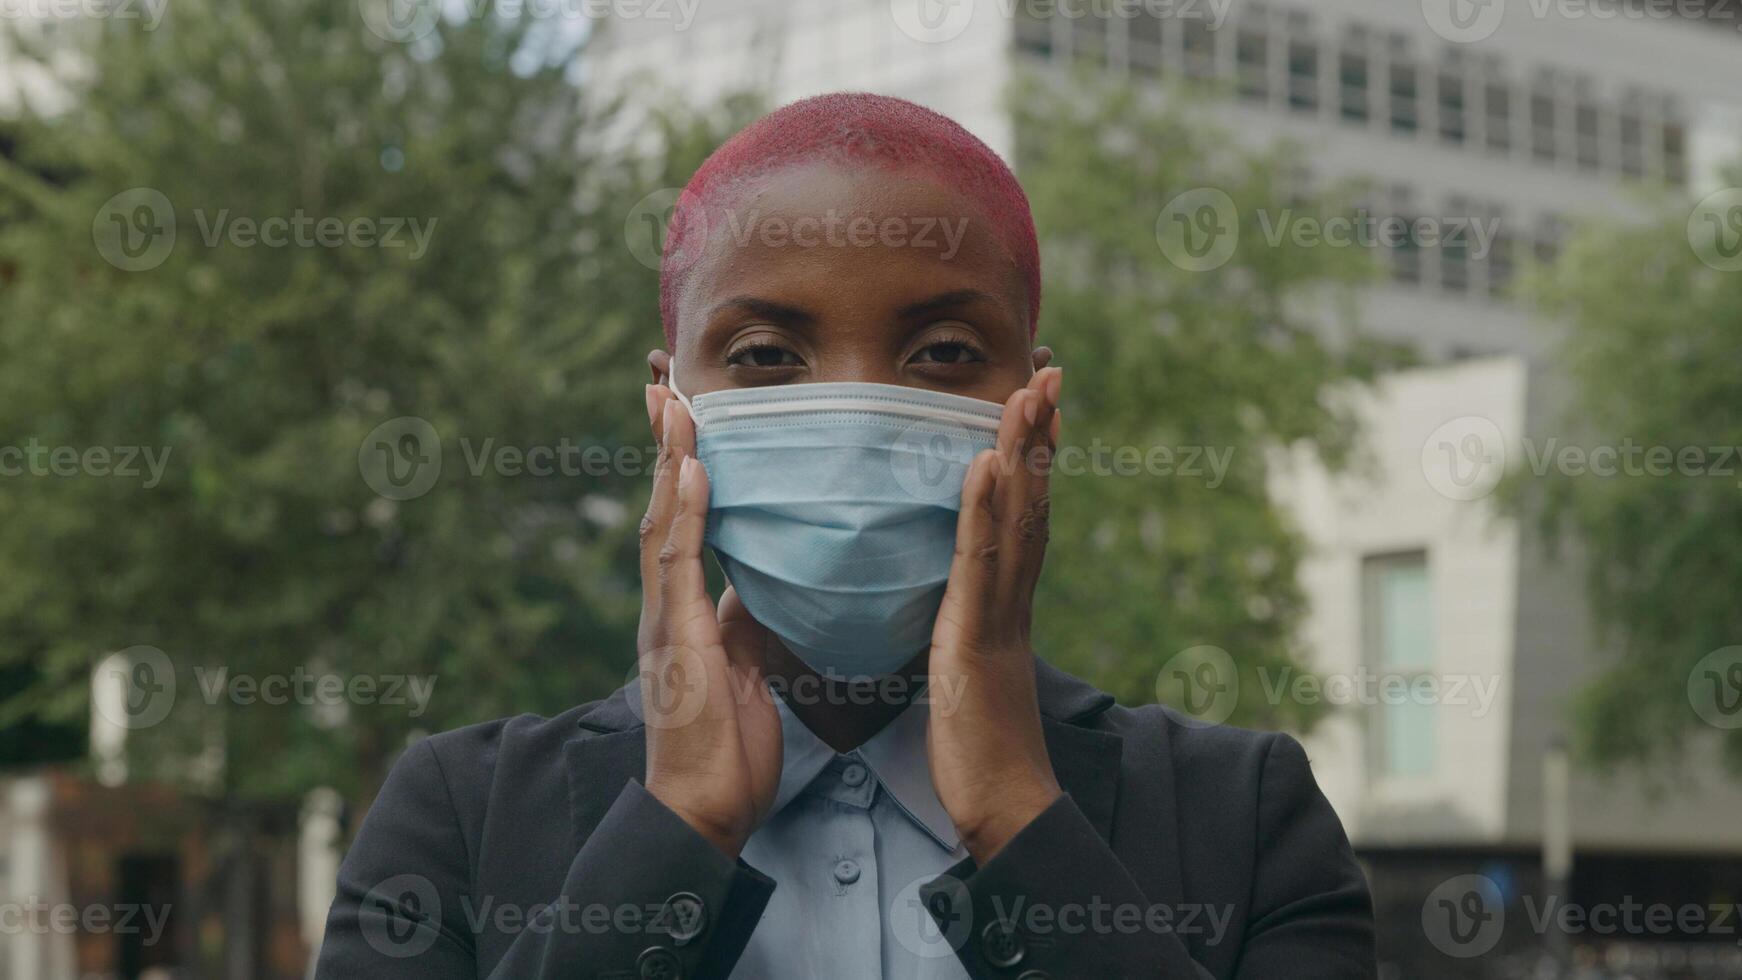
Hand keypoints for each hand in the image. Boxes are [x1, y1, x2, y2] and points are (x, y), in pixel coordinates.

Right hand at [636, 385, 782, 858]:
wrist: (703, 810)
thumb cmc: (727, 747)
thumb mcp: (747, 667)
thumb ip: (744, 618)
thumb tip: (759, 581)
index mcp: (685, 608)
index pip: (684, 518)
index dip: (683, 462)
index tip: (688, 408)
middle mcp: (665, 604)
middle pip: (662, 505)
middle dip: (665, 442)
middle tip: (664, 378)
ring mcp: (663, 620)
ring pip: (661, 522)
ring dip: (668, 459)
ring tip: (674, 401)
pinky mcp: (673, 641)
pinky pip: (677, 566)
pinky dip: (682, 514)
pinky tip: (689, 472)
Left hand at [927, 367, 1064, 864]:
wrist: (1005, 806)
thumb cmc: (979, 749)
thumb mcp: (962, 674)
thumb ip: (957, 632)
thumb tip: (943, 610)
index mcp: (1004, 604)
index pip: (1022, 516)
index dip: (1030, 459)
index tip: (1036, 406)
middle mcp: (1013, 599)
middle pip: (1032, 501)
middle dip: (1039, 434)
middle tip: (1049, 372)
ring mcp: (1001, 614)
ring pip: (1018, 518)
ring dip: (1023, 450)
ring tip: (1028, 390)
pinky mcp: (978, 639)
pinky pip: (981, 564)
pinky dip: (986, 510)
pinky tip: (984, 463)